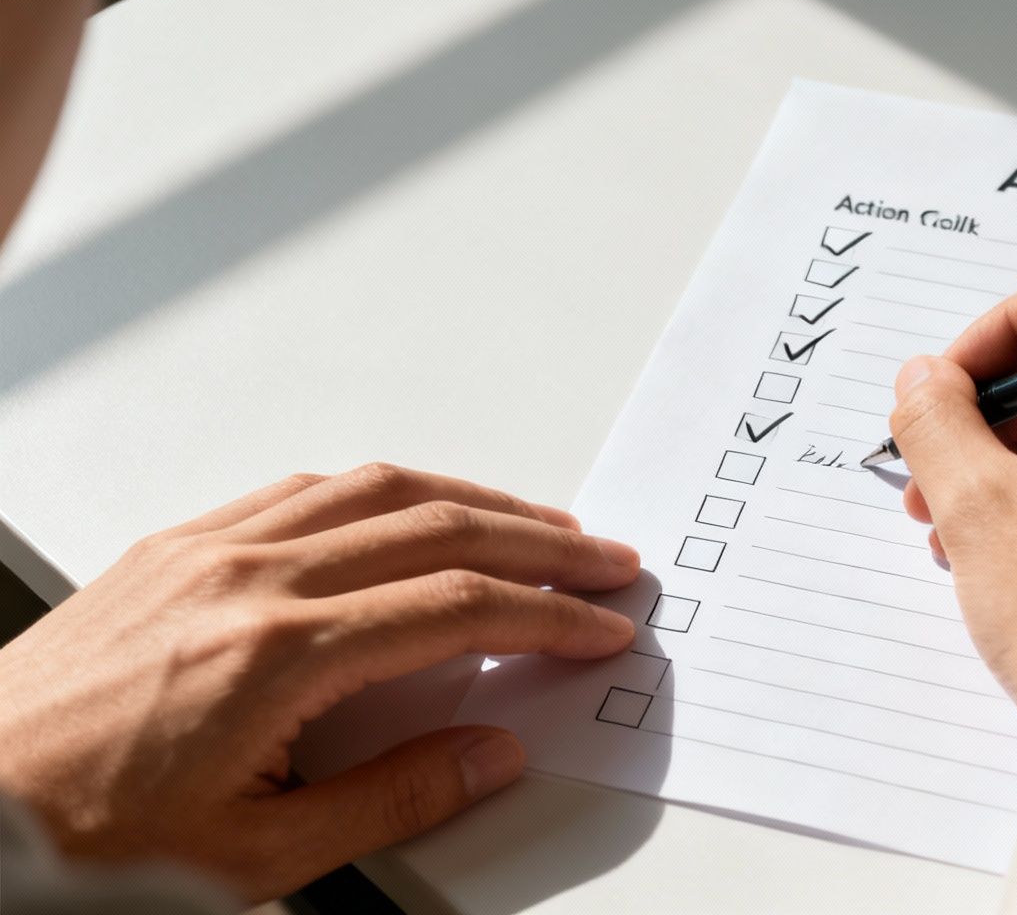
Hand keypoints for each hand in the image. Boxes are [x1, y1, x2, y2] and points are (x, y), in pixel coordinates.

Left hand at [0, 463, 639, 900]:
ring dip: (470, 499)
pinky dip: (379, 492)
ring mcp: (202, 554)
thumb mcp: (255, 858)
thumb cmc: (83, 842)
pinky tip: (407, 509)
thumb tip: (488, 752)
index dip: (547, 615)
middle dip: (538, 541)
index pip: (456, 606)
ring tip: (534, 525)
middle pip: (433, 526)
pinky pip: (298, 492)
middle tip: (603, 560)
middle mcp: (244, 581)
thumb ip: (392, 799)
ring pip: (371, 488)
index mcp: (274, 656)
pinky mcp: (168, 551)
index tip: (600, 625)